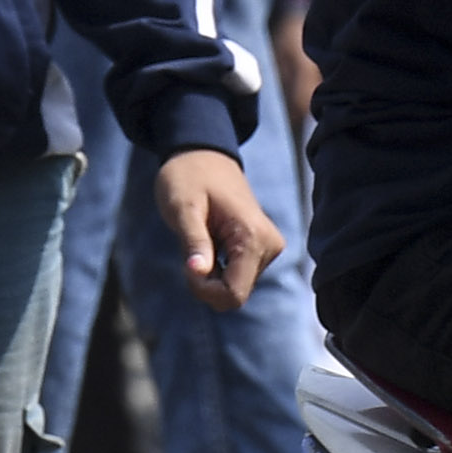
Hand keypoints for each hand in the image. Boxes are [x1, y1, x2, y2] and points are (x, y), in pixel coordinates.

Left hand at [154, 149, 283, 312]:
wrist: (204, 156)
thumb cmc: (188, 178)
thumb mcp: (182, 208)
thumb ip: (193, 240)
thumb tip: (198, 272)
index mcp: (253, 237)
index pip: (234, 294)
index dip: (204, 290)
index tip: (187, 266)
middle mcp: (269, 246)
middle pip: (235, 295)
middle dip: (206, 284)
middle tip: (189, 253)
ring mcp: (269, 248)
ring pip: (235, 288)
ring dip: (210, 276)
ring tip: (200, 242)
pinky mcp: (263, 249)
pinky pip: (238, 277)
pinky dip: (217, 270)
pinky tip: (210, 243)